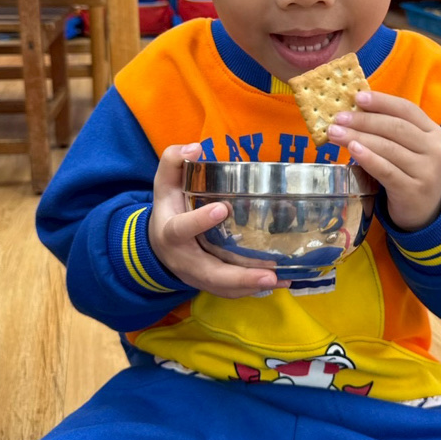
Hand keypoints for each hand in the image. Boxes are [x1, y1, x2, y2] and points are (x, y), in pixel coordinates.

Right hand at [149, 144, 290, 297]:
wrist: (157, 244)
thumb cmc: (168, 208)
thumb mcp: (165, 182)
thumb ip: (174, 160)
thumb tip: (196, 148)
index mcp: (170, 232)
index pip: (181, 229)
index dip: (199, 221)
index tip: (222, 208)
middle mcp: (183, 260)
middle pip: (209, 273)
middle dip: (239, 277)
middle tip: (268, 273)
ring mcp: (196, 276)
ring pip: (224, 287)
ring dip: (252, 286)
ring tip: (282, 278)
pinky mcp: (209, 283)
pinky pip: (232, 291)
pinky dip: (255, 288)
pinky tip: (282, 280)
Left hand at [327, 91, 440, 230]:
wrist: (428, 211)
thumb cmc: (411, 171)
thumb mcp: (410, 147)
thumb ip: (391, 129)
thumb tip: (354, 109)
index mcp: (432, 132)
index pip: (407, 110)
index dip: (382, 102)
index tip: (357, 97)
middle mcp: (433, 149)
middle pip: (395, 128)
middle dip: (364, 120)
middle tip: (338, 118)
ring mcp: (425, 171)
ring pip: (388, 148)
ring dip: (358, 137)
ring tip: (335, 133)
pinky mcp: (412, 190)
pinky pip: (386, 170)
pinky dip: (368, 158)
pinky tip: (352, 149)